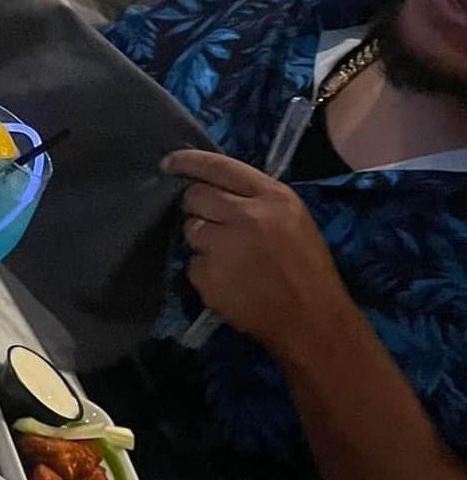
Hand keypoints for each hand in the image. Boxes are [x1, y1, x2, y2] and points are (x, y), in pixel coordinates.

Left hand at [163, 150, 351, 358]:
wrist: (309, 317)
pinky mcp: (208, 276)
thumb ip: (256, 200)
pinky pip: (193, 265)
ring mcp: (222, 247)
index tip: (169, 163)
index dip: (190, 162)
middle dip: (196, 207)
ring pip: (191, 230)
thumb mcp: (292, 218)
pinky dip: (205, 272)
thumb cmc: (305, 266)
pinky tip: (229, 282)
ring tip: (230, 258)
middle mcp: (245, 216)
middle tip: (212, 223)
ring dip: (203, 242)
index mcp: (272, 197)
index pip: (220, 167)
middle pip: (195, 196)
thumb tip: (215, 189)